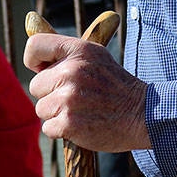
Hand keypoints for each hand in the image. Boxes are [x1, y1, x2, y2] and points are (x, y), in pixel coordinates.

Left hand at [23, 33, 150, 151]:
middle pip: (36, 85)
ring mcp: (69, 98)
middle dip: (50, 94)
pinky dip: (61, 130)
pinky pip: (47, 128)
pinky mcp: (69, 123)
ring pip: (41, 108)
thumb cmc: (115, 86)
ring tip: (80, 110)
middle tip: (75, 96)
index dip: (34, 60)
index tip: (43, 70)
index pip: (35, 46)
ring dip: (56, 114)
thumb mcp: (96, 56)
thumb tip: (35, 58)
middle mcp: (71, 71)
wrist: (142, 114)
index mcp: (78, 50)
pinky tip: (81, 124)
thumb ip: (67, 53)